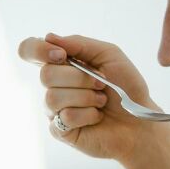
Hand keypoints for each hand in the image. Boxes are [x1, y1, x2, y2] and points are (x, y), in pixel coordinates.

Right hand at [17, 32, 169, 168]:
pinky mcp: (60, 131)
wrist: (140, 121)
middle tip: (100, 85)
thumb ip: (80, 44)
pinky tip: (96, 117)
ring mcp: (54, 109)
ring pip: (52, 97)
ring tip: (101, 102)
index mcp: (62, 63)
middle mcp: (54, 85)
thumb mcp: (109, 55)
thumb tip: (48, 37)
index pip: (30, 50)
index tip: (62, 55)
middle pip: (45, 74)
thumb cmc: (127, 88)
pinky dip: (87, 115)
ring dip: (85, 97)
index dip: (38, 50)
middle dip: (79, 78)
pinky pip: (64, 117)